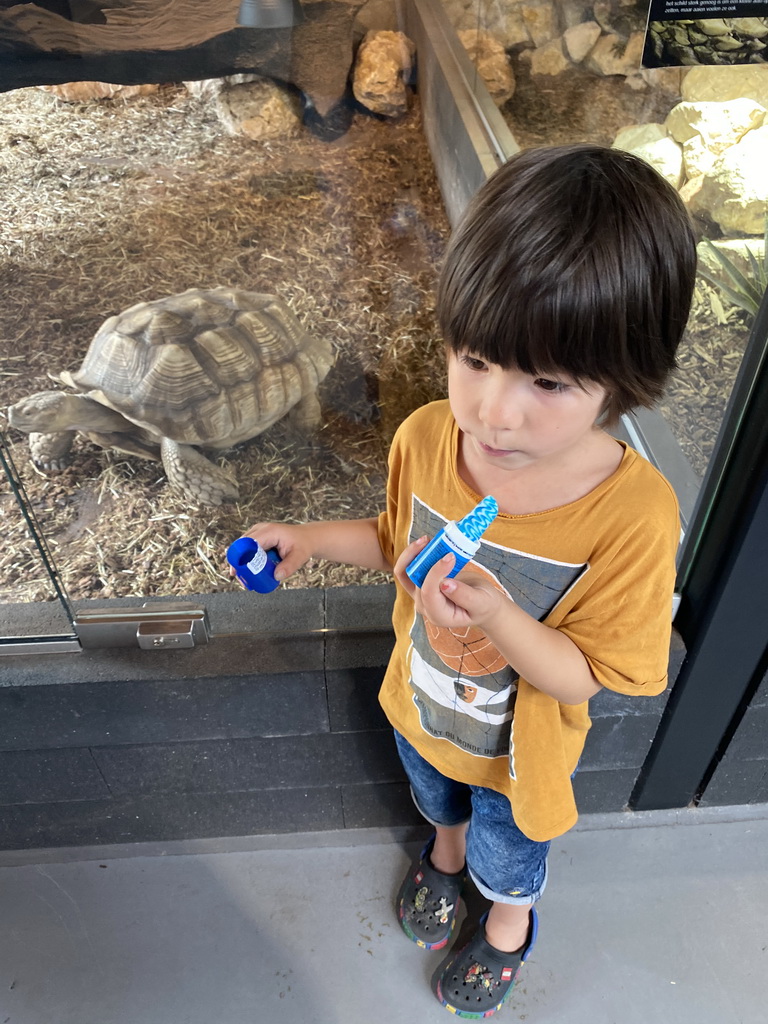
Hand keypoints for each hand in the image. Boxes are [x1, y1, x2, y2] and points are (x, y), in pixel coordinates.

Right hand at [230, 522, 313, 581]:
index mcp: (269, 531)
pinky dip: (247, 559)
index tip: (236, 571)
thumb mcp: (300, 556)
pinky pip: (248, 548)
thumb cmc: (304, 545)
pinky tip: (249, 571)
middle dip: (238, 562)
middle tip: (240, 578)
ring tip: (244, 578)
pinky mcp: (259, 537)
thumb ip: (289, 566)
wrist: (308, 538)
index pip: (248, 543)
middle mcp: (261, 529)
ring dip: (241, 562)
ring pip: (242, 547)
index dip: (239, 557)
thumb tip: (277, 576)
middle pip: (241, 545)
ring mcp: (258, 532)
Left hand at [393, 537, 507, 630]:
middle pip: (415, 582)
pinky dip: (413, 556)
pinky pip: (407, 571)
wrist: (482, 604)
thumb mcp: (481, 602)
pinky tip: (424, 544)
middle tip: (436, 541)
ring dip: (412, 555)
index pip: (429, 593)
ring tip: (426, 539)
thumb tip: (445, 583)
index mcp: (439, 616)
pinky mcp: (419, 585)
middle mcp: (425, 607)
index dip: (436, 573)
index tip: (450, 556)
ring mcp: (420, 596)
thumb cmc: (484, 605)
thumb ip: (464, 596)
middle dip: (423, 560)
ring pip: (405, 575)